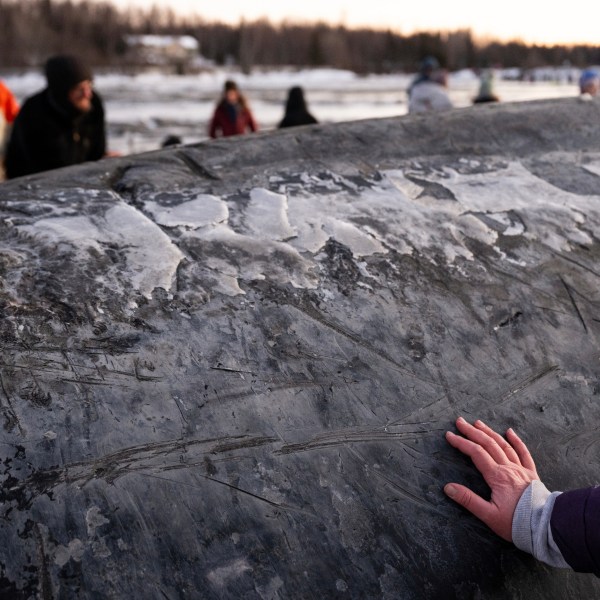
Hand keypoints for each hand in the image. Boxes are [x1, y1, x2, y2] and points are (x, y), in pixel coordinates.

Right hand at [444, 417, 538, 540]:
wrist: (546, 526)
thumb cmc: (517, 523)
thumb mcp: (489, 515)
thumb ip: (468, 500)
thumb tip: (448, 487)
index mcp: (496, 476)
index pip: (475, 453)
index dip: (461, 442)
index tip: (449, 435)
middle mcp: (508, 468)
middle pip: (488, 444)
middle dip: (472, 431)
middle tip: (460, 422)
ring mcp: (521, 469)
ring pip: (503, 445)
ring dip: (489, 432)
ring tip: (478, 423)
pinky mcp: (532, 474)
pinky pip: (524, 453)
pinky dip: (516, 441)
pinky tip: (510, 432)